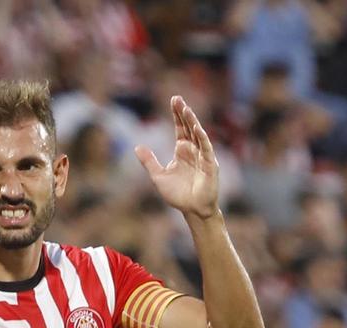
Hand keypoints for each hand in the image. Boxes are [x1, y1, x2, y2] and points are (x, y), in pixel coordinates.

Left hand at [136, 96, 220, 219]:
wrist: (191, 210)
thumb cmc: (178, 194)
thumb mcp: (158, 176)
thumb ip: (149, 161)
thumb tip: (136, 146)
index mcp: (182, 150)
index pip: (180, 128)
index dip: (177, 114)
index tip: (173, 100)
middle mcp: (193, 149)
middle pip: (189, 126)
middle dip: (183, 112)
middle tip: (177, 98)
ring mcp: (203, 155)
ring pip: (198, 134)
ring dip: (193, 121)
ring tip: (186, 109)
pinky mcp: (210, 164)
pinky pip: (206, 148)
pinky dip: (202, 138)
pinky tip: (197, 128)